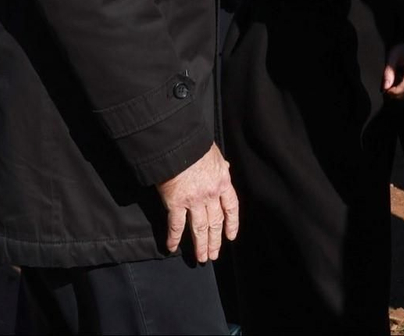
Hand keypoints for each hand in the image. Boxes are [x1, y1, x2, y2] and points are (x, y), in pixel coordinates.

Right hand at [156, 143, 238, 262]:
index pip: (231, 207)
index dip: (232, 223)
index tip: (230, 236)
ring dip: (200, 245)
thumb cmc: (195, 145)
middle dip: (215, 240)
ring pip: (199, 228)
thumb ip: (220, 165)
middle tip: (213, 255)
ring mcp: (193, 200)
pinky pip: (176, 225)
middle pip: (215, 222)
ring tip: (201, 258)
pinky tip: (172, 247)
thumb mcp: (214, 153)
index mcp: (222, 181)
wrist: (178, 144)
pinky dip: (174, 238)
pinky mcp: (175, 203)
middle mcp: (210, 194)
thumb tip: (226, 168)